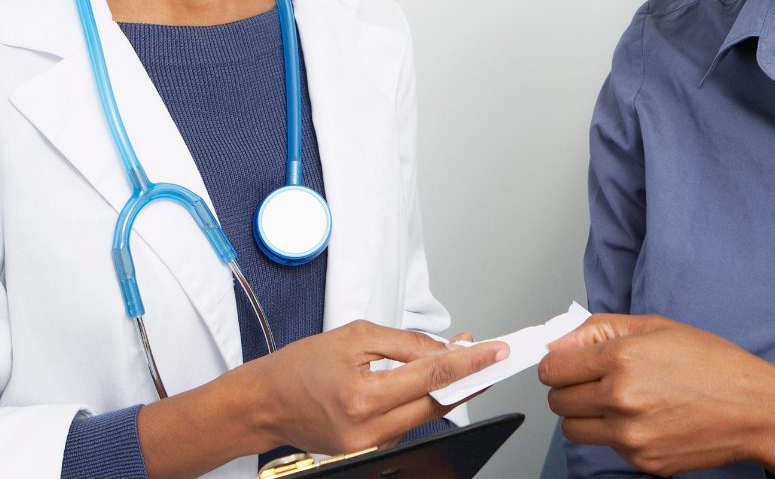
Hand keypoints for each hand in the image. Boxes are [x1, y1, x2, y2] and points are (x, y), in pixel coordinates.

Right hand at [138, 321, 507, 478]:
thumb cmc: (301, 364)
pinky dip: (425, 398)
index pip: (433, 377)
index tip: (497, 350)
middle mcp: (370, 429)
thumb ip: (406, 344)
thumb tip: (446, 350)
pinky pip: (408, 421)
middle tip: (492, 352)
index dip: (470, 362)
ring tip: (466, 358)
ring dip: (449, 386)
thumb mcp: (356, 336)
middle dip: (469, 376)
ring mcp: (370, 445)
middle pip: (437, 402)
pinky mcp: (369, 449)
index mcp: (364, 396)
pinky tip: (435, 378)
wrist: (264, 402)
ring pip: (425, 413)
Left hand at [538, 314, 774, 475]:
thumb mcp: (651, 326)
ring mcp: (631, 437)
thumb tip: (559, 340)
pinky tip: (640, 415)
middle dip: (568, 387)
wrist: (752, 406)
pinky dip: (612, 433)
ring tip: (612, 397)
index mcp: (620, 360)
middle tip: (590, 377)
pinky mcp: (643, 462)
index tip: (564, 361)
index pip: (553, 369)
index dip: (556, 362)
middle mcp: (621, 400)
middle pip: (557, 400)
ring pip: (573, 429)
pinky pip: (605, 447)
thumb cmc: (709, 361)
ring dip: (583, 413)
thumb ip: (597, 329)